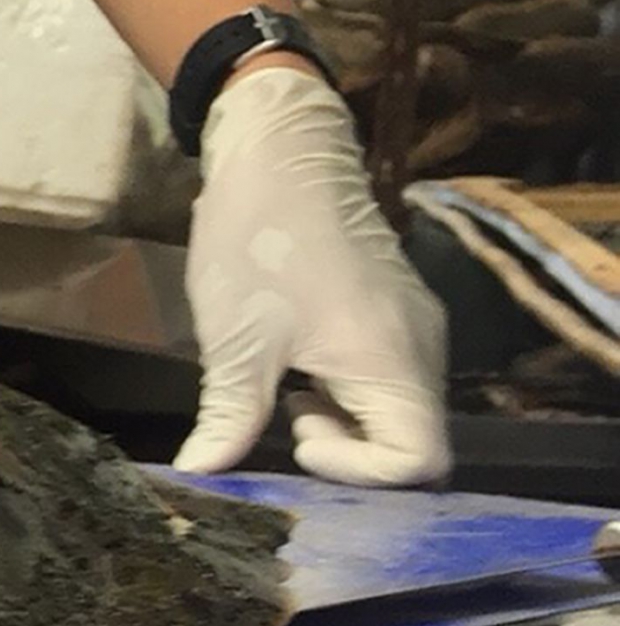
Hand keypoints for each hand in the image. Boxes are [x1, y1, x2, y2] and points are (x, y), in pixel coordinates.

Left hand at [172, 65, 449, 487]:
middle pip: (414, 442)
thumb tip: (203, 475)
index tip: (298, 438)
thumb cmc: (258, 240)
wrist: (278, 150)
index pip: (422, 461)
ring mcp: (413, 329)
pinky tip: (295, 376)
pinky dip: (346, 397)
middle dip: (349, 456)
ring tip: (282, 399)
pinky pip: (387, 382)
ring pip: (399, 413)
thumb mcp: (235, 342)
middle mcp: (423, 350)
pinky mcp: (395, 315)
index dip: (361, 472)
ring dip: (344, 425)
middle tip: (284, 425)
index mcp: (395, 361)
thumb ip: (231, 417)